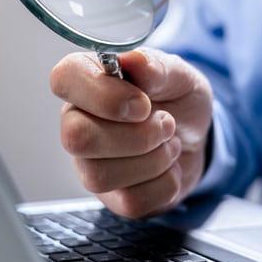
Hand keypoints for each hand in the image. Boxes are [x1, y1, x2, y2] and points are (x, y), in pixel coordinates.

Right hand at [50, 48, 212, 217]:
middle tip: (166, 123)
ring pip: (100, 176)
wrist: (198, 137)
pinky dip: (164, 184)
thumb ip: (158, 67)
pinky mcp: (110, 196)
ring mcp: (89, 163)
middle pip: (76, 138)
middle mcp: (77, 121)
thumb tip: (134, 59)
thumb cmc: (178, 98)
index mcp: (87, 80)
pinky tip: (168, 167)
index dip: (103, 95)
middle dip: (136, 136)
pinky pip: (130, 202)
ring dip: (153, 160)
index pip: (63, 79)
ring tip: (170, 142)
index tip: (142, 103)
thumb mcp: (179, 74)